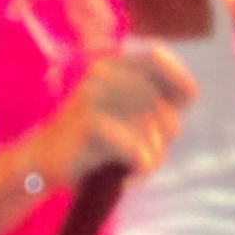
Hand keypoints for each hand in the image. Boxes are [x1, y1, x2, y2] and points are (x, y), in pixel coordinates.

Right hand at [48, 43, 197, 186]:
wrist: (44, 159)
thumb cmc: (94, 138)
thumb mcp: (122, 109)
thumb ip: (153, 97)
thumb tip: (190, 91)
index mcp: (110, 64)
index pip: (154, 57)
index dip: (178, 77)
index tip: (188, 100)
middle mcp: (101, 74)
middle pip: (160, 103)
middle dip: (166, 135)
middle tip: (151, 155)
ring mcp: (92, 96)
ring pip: (151, 128)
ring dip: (154, 157)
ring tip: (140, 168)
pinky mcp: (87, 124)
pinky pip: (136, 148)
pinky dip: (140, 167)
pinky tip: (129, 178)